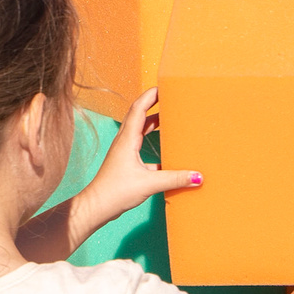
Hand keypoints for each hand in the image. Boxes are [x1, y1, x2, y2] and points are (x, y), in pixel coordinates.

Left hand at [81, 89, 201, 221]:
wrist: (96, 206)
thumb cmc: (115, 192)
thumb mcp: (149, 184)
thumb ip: (174, 179)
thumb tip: (198, 176)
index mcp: (127, 139)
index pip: (139, 108)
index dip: (151, 95)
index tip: (164, 86)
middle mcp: (124, 141)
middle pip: (139, 114)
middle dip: (154, 104)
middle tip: (171, 98)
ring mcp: (124, 151)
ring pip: (140, 129)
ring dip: (154, 121)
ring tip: (171, 117)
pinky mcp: (126, 162)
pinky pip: (141, 144)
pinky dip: (153, 141)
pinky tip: (167, 150)